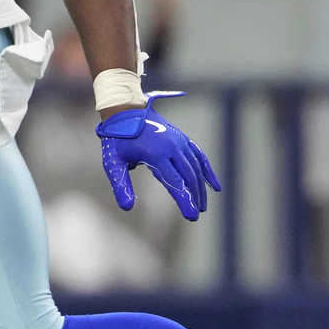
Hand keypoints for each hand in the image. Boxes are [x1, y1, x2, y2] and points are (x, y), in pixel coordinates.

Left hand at [96, 101, 220, 221]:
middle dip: (194, 197)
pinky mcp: (182, 139)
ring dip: (200, 188)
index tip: (192, 216)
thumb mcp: (113, 163)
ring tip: (202, 206)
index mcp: (156, 154)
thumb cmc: (117, 139)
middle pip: (189, 176)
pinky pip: (199, 156)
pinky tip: (215, 186)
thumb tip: (127, 207)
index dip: (184, 200)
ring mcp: (179, 142)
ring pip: (195, 168)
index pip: (175, 182)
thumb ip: (121, 185)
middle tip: (195, 216)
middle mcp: (172, 147)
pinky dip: (208, 171)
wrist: (125, 111)